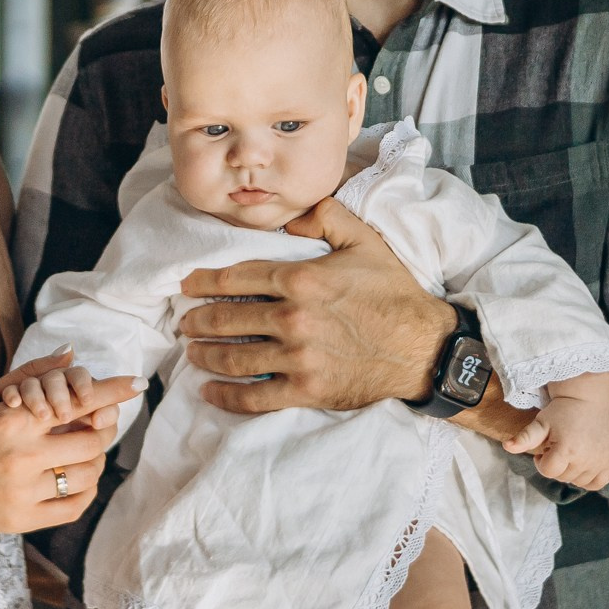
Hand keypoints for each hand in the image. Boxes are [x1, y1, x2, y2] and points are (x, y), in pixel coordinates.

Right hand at [0, 351, 140, 533]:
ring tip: (84, 452)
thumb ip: (31, 375)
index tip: (134, 384)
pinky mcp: (18, 520)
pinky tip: (76, 481)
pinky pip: (71, 509)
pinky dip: (83, 493)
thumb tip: (71, 354)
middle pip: (91, 442)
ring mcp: (22, 492)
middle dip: (101, 430)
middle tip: (99, 425)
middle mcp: (23, 457)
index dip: (112, 392)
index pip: (78, 402)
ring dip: (93, 461)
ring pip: (85, 476)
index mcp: (14, 421)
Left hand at [176, 197, 456, 414]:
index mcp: (302, 279)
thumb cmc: (394, 294)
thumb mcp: (364, 241)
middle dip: (198, 319)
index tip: (186, 285)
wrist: (424, 349)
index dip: (204, 281)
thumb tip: (291, 212)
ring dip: (205, 355)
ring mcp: (297, 358)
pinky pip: (254, 397)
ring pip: (234, 357)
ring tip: (192, 352)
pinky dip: (226, 395)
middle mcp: (293, 318)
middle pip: (228, 318)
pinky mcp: (305, 391)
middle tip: (184, 321)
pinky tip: (209, 390)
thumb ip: (325, 216)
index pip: (237, 276)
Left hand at [509, 393, 608, 490]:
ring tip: (571, 451)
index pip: (548, 471)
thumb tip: (507, 446)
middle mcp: (585, 458)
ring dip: (571, 471)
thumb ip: (524, 438)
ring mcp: (600, 461)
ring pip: (577, 482)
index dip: (541, 461)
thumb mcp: (541, 423)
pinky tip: (584, 463)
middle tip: (559, 445)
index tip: (545, 448)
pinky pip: (597, 483)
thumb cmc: (562, 411)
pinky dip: (589, 478)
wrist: (588, 399)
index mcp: (567, 449)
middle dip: (556, 464)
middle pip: (562, 477)